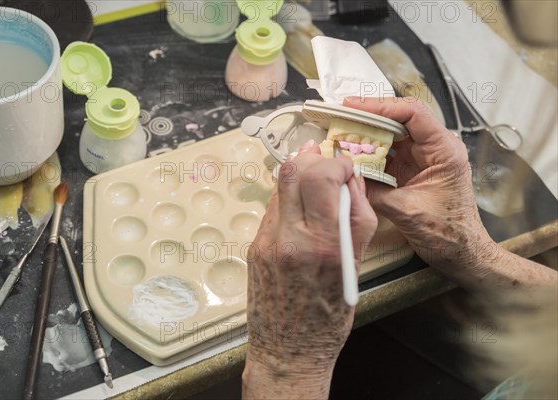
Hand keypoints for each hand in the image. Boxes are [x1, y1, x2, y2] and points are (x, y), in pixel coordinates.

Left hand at [243, 141, 377, 398]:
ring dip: (300, 173)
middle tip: (328, 163)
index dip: (338, 164)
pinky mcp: (255, 246)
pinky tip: (301, 204)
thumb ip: (356, 221)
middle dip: (315, 159)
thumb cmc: (329, 319)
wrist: (287, 351)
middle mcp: (290, 239)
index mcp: (323, 247)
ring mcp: (267, 241)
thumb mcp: (355, 271)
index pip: (323, 178)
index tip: (347, 169)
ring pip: (280, 184)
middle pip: (293, 171)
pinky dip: (290, 196)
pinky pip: (273, 207)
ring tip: (315, 174)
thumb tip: (352, 182)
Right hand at [343, 96, 488, 269]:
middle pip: (399, 119)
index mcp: (444, 150)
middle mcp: (434, 149)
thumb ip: (374, 190)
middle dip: (369, 116)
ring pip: (391, 135)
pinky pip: (387, 154)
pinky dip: (369, 152)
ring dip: (367, 133)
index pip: (413, 113)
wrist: (461, 254)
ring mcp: (422, 159)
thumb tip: (346, 174)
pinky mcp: (411, 171)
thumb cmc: (448, 234)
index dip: (382, 106)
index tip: (355, 107)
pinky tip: (350, 153)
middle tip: (341, 114)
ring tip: (341, 130)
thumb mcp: (406, 210)